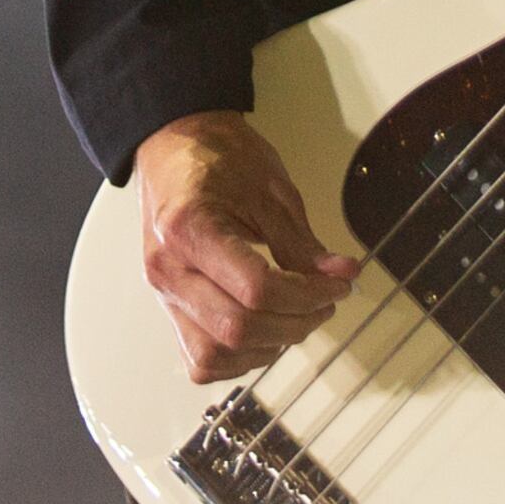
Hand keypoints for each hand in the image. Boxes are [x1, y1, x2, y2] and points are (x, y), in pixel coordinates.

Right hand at [135, 111, 360, 384]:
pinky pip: (199, 359)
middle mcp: (168, 270)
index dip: (308, 295)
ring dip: (267, 347)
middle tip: (326, 303)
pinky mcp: (167, 307)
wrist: (176, 144)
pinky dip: (237, 358)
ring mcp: (163, 294)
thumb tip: (341, 276)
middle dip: (295, 324)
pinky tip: (267, 334)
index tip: (339, 286)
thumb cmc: (221, 158)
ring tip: (298, 318)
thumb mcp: (271, 190)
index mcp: (191, 229)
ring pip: (213, 355)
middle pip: (236, 328)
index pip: (255, 289)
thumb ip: (302, 242)